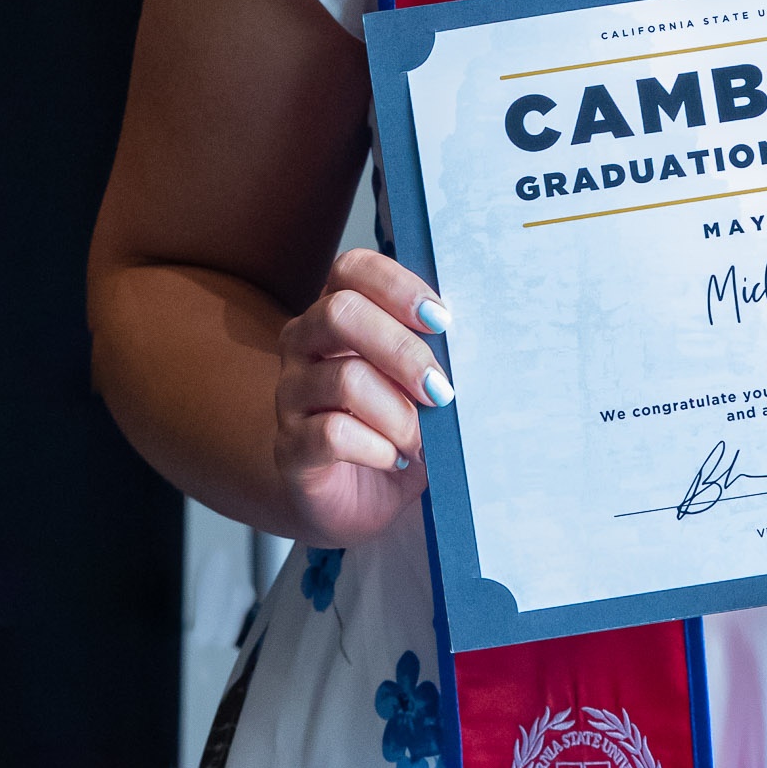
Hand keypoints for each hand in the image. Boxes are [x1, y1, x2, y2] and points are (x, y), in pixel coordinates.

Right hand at [273, 248, 452, 545]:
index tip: (442, 320)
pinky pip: (332, 434)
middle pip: (340, 313)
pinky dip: (377, 448)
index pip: (351, 269)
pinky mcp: (290, 446)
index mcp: (338, 314)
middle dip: (403, 350)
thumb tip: (476, 348)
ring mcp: (291, 395)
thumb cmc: (395, 427)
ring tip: (420, 441)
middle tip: (441, 389)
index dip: (397, 286)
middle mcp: (305, 345)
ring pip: (345, 378)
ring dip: (399, 413)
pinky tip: (393, 458)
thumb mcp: (420, 386)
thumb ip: (436, 357)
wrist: (356, 498)